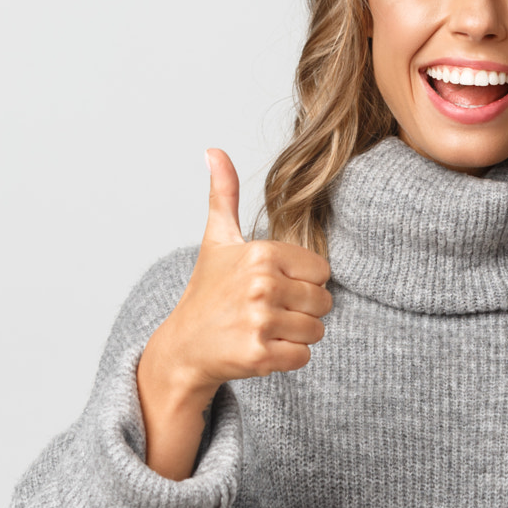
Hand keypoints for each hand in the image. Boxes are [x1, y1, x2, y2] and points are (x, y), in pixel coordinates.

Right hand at [137, 149, 331, 479]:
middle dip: (302, 310)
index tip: (274, 286)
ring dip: (296, 335)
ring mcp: (260, 321)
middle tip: (268, 311)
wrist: (185, 346)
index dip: (302, 281)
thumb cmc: (207, 291)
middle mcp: (261, 284)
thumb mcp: (218, 240)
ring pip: (316, 330)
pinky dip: (288, 357)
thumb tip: (213, 150)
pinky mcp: (260, 354)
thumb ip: (224, 194)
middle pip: (323, 301)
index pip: (321, 271)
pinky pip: (303, 356)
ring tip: (265, 329)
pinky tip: (262, 348)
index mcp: (261, 253)